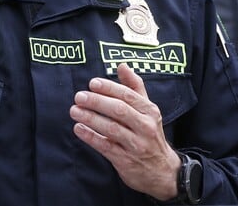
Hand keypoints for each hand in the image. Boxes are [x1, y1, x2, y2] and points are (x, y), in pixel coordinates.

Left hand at [69, 63, 180, 199]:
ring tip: (75, 111)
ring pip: (112, 129)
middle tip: (79, 96)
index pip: (128, 95)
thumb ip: (134, 87)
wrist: (163, 171)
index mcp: (150, 111)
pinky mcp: (126, 161)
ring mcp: (136, 145)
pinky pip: (106, 147)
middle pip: (119, 110)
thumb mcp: (148, 110)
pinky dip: (91, 137)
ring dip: (91, 118)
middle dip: (97, 102)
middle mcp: (145, 126)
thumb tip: (122, 65)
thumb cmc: (150, 134)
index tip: (92, 83)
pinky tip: (79, 129)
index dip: (109, 88)